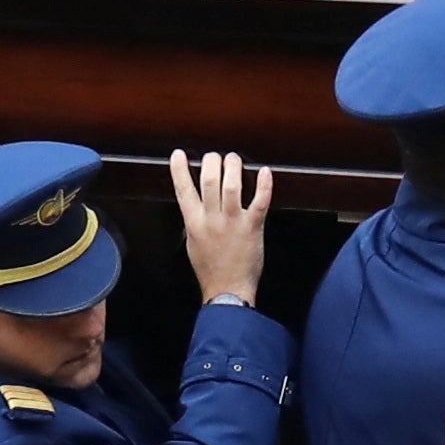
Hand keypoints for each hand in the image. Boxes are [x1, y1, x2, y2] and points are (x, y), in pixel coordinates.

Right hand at [172, 149, 274, 302]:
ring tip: (234, 159)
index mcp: (194, 222)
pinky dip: (264, 185)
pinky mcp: (252, 227)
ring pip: (231, 185)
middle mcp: (211, 219)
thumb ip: (194, 220)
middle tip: (215, 157)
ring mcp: (232, 222)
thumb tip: (194, 203)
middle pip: (208, 180)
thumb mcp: (193, 242)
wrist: (227, 290)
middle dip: (211, 161)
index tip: (178, 154)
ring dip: (233, 166)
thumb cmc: (210, 269)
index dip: (178, 169)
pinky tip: (265, 172)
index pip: (182, 190)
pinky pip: (259, 202)